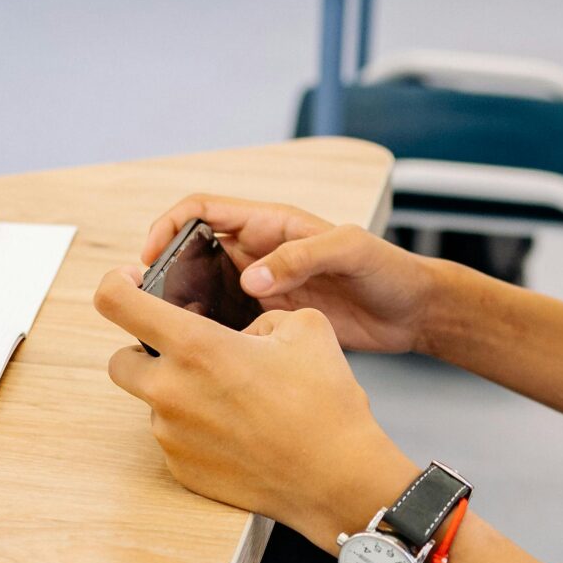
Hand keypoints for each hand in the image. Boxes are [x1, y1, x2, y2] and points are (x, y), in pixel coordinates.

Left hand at [94, 268, 414, 541]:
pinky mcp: (182, 470)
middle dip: (145, 352)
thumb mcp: (304, 328)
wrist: (339, 478)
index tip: (129, 285)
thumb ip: (257, 318)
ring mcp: (172, 436)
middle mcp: (171, 392)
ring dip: (177, 394)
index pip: (115, 301)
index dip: (116, 284)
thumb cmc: (325, 405)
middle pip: (119, 360)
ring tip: (231, 401)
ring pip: (152, 402)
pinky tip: (238, 433)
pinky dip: (195, 431)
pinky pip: (173, 439)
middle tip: (187, 356)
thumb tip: (242, 333)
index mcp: (195, 347)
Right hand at [138, 198, 434, 353]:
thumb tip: (250, 278)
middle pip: (194, 253)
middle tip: (150, 302)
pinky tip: (205, 352)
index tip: (149, 254)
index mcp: (271, 224)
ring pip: (205, 291)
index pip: (203, 211)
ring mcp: (264, 287)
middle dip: (167, 272)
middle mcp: (260, 252)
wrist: (413, 313)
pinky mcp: (271, 320)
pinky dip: (211, 333)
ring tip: (170, 331)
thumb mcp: (350, 251)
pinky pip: (228, 323)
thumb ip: (300, 257)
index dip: (169, 225)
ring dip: (185, 306)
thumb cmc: (388, 270)